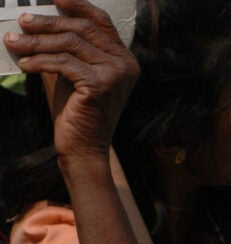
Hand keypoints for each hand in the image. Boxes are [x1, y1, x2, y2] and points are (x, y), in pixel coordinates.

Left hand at [3, 0, 137, 161]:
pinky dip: (40, 61)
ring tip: (14, 42)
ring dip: (37, 41)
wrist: (83, 150)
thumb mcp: (71, 72)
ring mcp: (116, 75)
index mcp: (124, 59)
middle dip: (47, 23)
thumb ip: (65, 46)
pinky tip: (25, 65)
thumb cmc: (76, 113)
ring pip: (70, 43)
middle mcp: (125, 65)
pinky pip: (64, 62)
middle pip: (81, 29)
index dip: (76, 4)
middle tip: (22, 22)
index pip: (99, 21)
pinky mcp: (101, 85)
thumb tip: (38, 18)